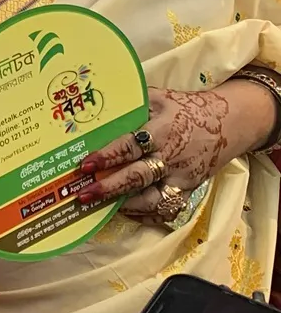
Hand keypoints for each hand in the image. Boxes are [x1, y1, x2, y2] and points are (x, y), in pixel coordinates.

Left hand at [77, 86, 257, 225]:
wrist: (229, 124)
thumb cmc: (187, 109)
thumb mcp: (160, 98)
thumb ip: (132, 104)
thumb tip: (97, 100)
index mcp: (161, 132)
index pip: (130, 147)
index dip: (107, 156)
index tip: (86, 164)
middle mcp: (171, 158)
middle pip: (138, 177)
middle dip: (109, 187)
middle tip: (84, 194)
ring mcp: (181, 178)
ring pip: (152, 199)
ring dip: (125, 206)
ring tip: (101, 208)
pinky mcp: (188, 190)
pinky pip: (167, 208)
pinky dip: (147, 214)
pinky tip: (127, 212)